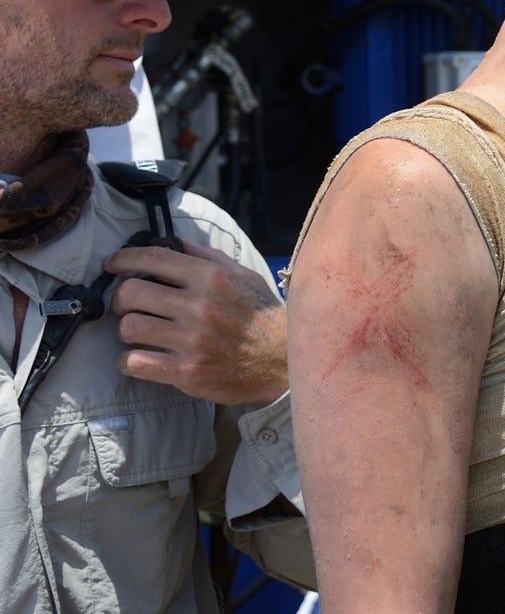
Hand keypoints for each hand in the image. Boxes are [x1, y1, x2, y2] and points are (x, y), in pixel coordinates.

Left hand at [105, 241, 286, 405]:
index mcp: (213, 278)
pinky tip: (141, 358)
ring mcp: (193, 341)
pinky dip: (129, 361)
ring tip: (140, 332)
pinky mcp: (187, 372)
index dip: (123, 259)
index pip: (153, 259)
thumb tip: (171, 242)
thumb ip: (207, 258)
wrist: (284, 363)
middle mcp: (201, 306)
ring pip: (129, 327)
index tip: (112, 264)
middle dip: (122, 298)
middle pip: (131, 293)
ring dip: (127, 329)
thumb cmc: (262, 317)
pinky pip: (134, 363)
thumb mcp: (244, 277)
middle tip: (129, 304)